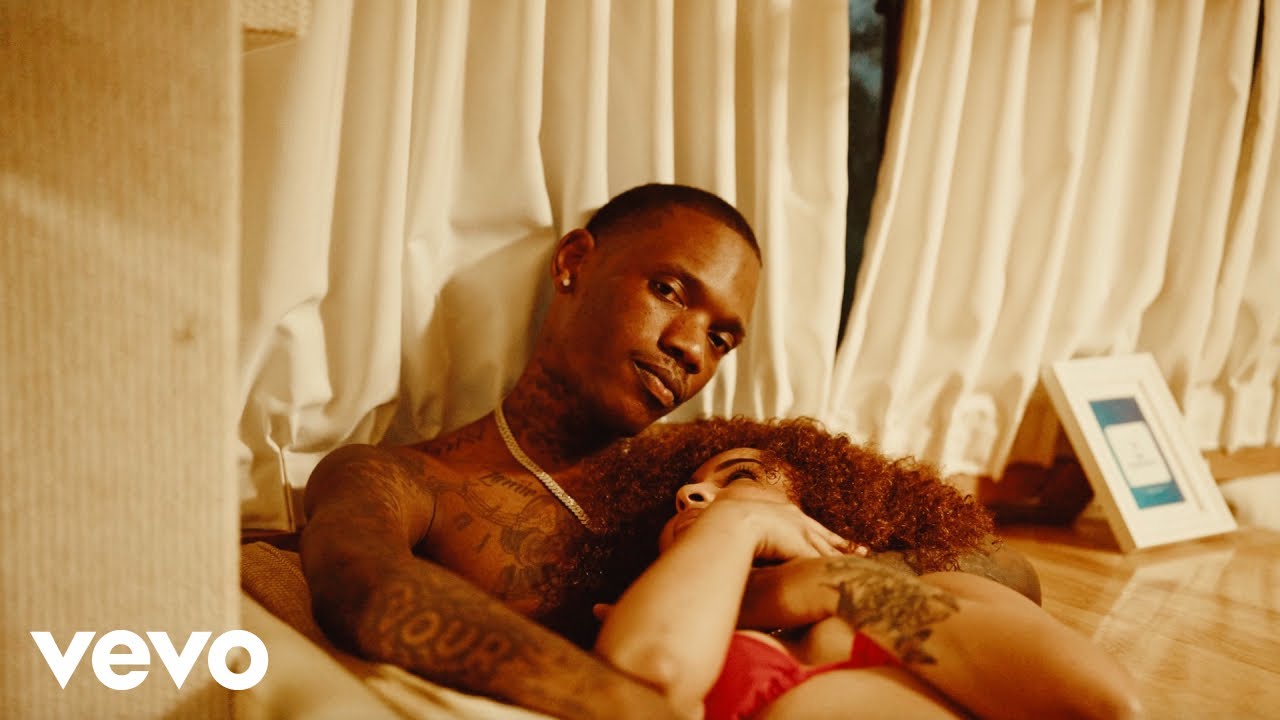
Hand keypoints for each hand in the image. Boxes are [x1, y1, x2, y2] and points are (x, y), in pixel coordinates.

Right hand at [701, 485, 853, 561]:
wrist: (730, 519)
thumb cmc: (725, 523)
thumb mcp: (738, 526)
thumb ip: (744, 536)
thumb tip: (738, 549)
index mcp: (781, 512)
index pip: (807, 525)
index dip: (822, 534)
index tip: (836, 539)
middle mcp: (794, 518)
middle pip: (824, 534)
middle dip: (844, 544)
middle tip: (864, 551)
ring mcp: (799, 531)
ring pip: (828, 548)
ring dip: (845, 558)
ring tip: (863, 566)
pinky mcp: (801, 545)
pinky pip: (824, 559)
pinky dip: (837, 568)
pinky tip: (847, 576)